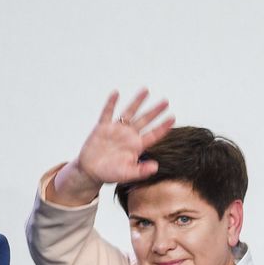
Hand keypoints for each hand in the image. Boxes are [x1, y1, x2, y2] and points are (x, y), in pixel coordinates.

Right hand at [47, 89, 174, 206]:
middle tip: (166, 101)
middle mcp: (128, 135)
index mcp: (136, 146)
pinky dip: (111, 103)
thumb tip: (156, 166)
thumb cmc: (110, 173)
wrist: (91, 171)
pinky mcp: (103, 127)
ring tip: (146, 90)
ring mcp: (116, 130)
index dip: (163, 127)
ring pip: (129, 112)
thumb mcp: (127, 174)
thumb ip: (141, 170)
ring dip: (137, 101)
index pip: (153, 134)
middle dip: (155, 111)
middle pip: (144, 120)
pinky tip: (116, 93)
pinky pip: (107, 113)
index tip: (172, 118)